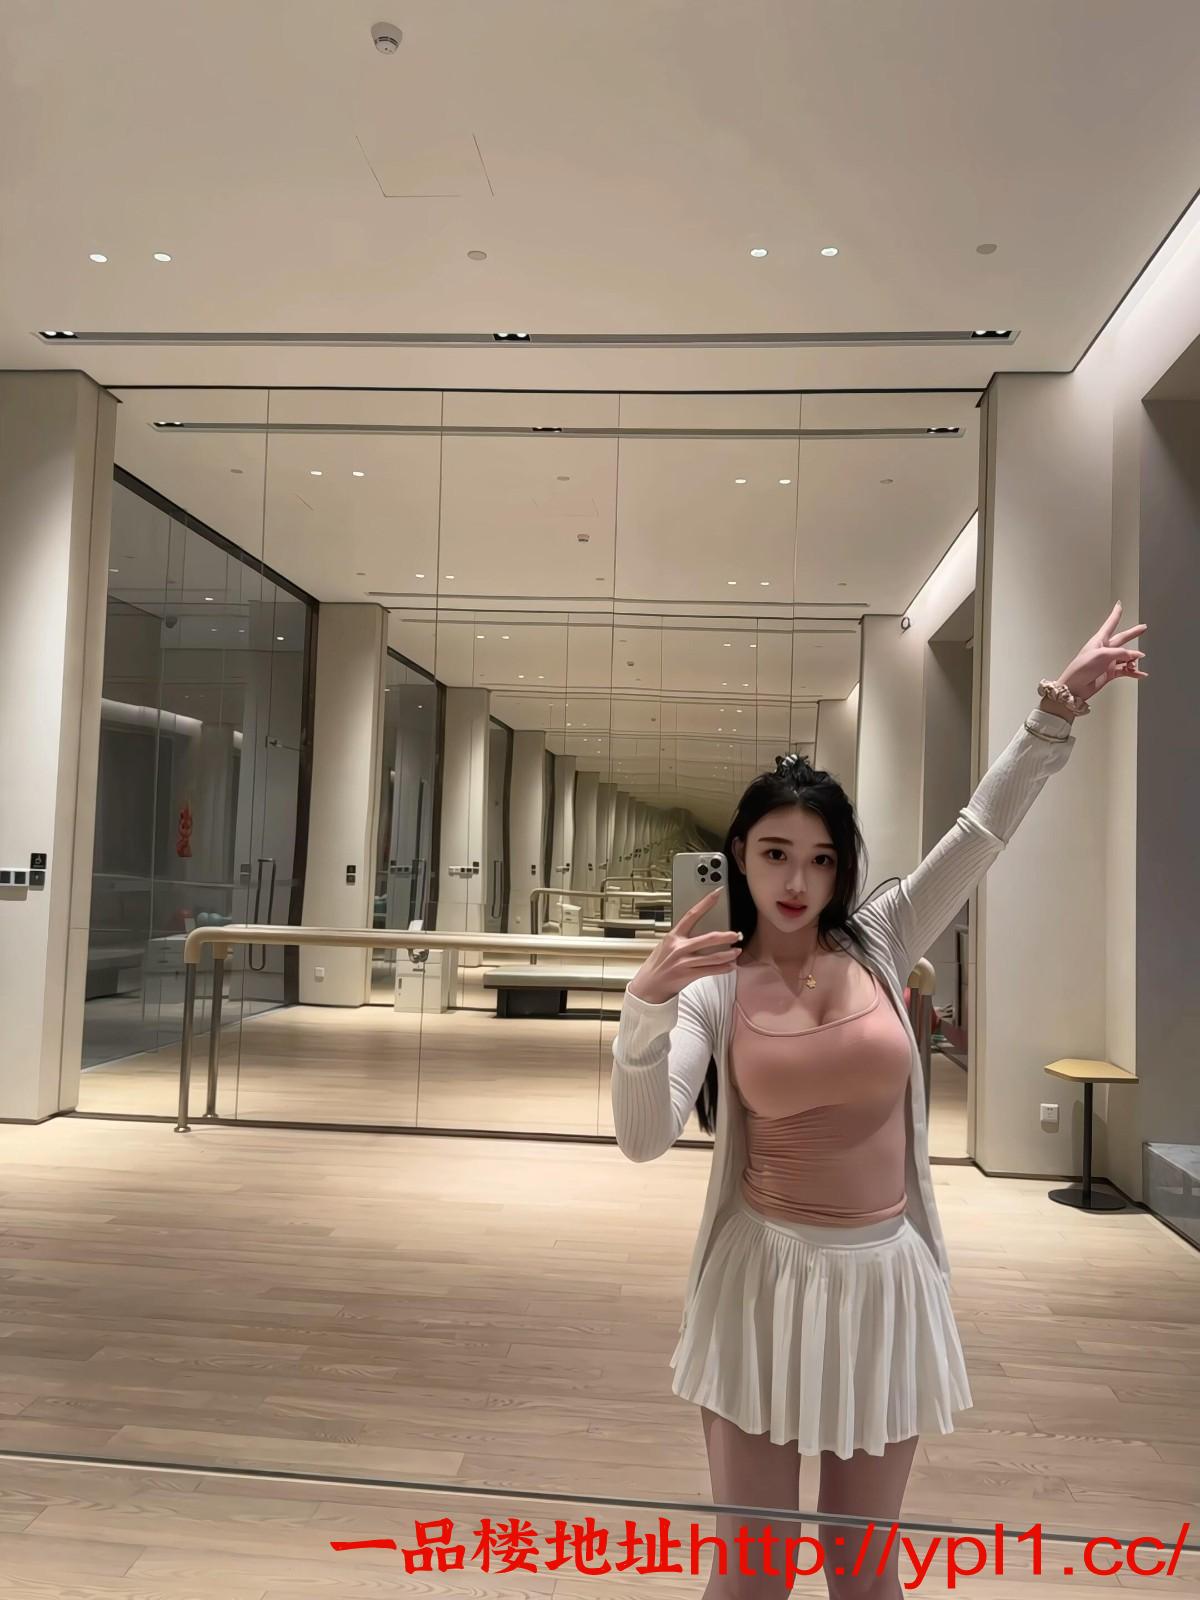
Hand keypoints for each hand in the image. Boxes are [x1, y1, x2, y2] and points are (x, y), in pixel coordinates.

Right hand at [626, 888, 741, 1004]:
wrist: (648, 985)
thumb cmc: (658, 964)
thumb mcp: (666, 945)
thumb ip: (681, 937)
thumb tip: (698, 928)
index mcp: (674, 936)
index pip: (692, 914)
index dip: (706, 903)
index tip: (717, 893)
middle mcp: (679, 948)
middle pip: (709, 938)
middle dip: (726, 936)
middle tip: (737, 934)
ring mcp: (684, 962)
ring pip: (713, 957)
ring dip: (728, 954)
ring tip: (737, 952)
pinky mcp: (688, 975)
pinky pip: (710, 971)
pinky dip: (723, 969)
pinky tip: (730, 966)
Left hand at [1057, 602, 1147, 704]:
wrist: (1074, 688)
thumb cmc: (1081, 669)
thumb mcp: (1103, 655)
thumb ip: (1121, 653)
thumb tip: (1134, 656)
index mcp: (1099, 641)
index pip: (1110, 624)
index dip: (1116, 614)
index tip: (1119, 605)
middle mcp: (1104, 650)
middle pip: (1122, 639)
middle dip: (1133, 633)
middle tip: (1143, 628)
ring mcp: (1107, 662)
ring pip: (1126, 657)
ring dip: (1133, 661)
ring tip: (1134, 665)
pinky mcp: (1109, 673)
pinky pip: (1125, 670)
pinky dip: (1134, 672)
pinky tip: (1140, 674)